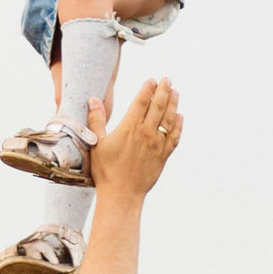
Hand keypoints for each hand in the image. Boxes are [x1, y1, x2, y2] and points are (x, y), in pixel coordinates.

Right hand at [88, 76, 181, 199]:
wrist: (122, 194)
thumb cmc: (106, 170)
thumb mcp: (97, 143)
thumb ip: (96, 120)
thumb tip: (93, 100)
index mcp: (130, 128)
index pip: (142, 101)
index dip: (148, 88)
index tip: (152, 79)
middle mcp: (146, 133)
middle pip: (158, 106)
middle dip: (164, 90)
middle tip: (167, 79)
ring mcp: (157, 145)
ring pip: (169, 119)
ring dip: (173, 104)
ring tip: (175, 92)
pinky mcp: (163, 156)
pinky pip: (174, 137)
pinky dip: (178, 126)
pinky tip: (179, 117)